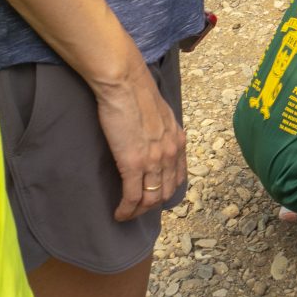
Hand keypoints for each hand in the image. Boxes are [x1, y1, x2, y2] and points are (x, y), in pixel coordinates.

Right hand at [94, 61, 187, 221]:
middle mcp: (170, 153)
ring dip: (137, 212)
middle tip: (137, 209)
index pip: (178, 177)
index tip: (154, 195)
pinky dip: (125, 210)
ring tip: (126, 214)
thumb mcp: (161, 113)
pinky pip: (132, 196)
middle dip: (152, 206)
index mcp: (178, 140)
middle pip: (166, 193)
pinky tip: (118, 213)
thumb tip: (154, 139)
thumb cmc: (137, 91)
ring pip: (150, 199)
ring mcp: (153, 161)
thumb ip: (162, 130)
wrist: (125, 82)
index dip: (166, 191)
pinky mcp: (133, 164)